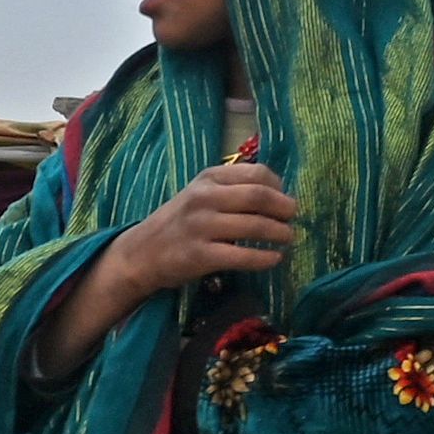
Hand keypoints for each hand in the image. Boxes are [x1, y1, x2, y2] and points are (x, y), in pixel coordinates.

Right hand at [34, 162, 301, 382]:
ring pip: (255, 226)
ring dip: (280, 233)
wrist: (140, 254)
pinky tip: (273, 259)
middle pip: (259, 197)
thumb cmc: (177, 224)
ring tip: (287, 239)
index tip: (284, 200)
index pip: (257, 173)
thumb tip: (279, 194)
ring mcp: (200, 227)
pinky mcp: (199, 256)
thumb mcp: (199, 195)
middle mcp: (203, 198)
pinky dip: (265, 258)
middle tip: (293, 219)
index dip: (280, 187)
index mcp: (208, 178)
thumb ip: (232, 189)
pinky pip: (243, 256)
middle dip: (285, 208)